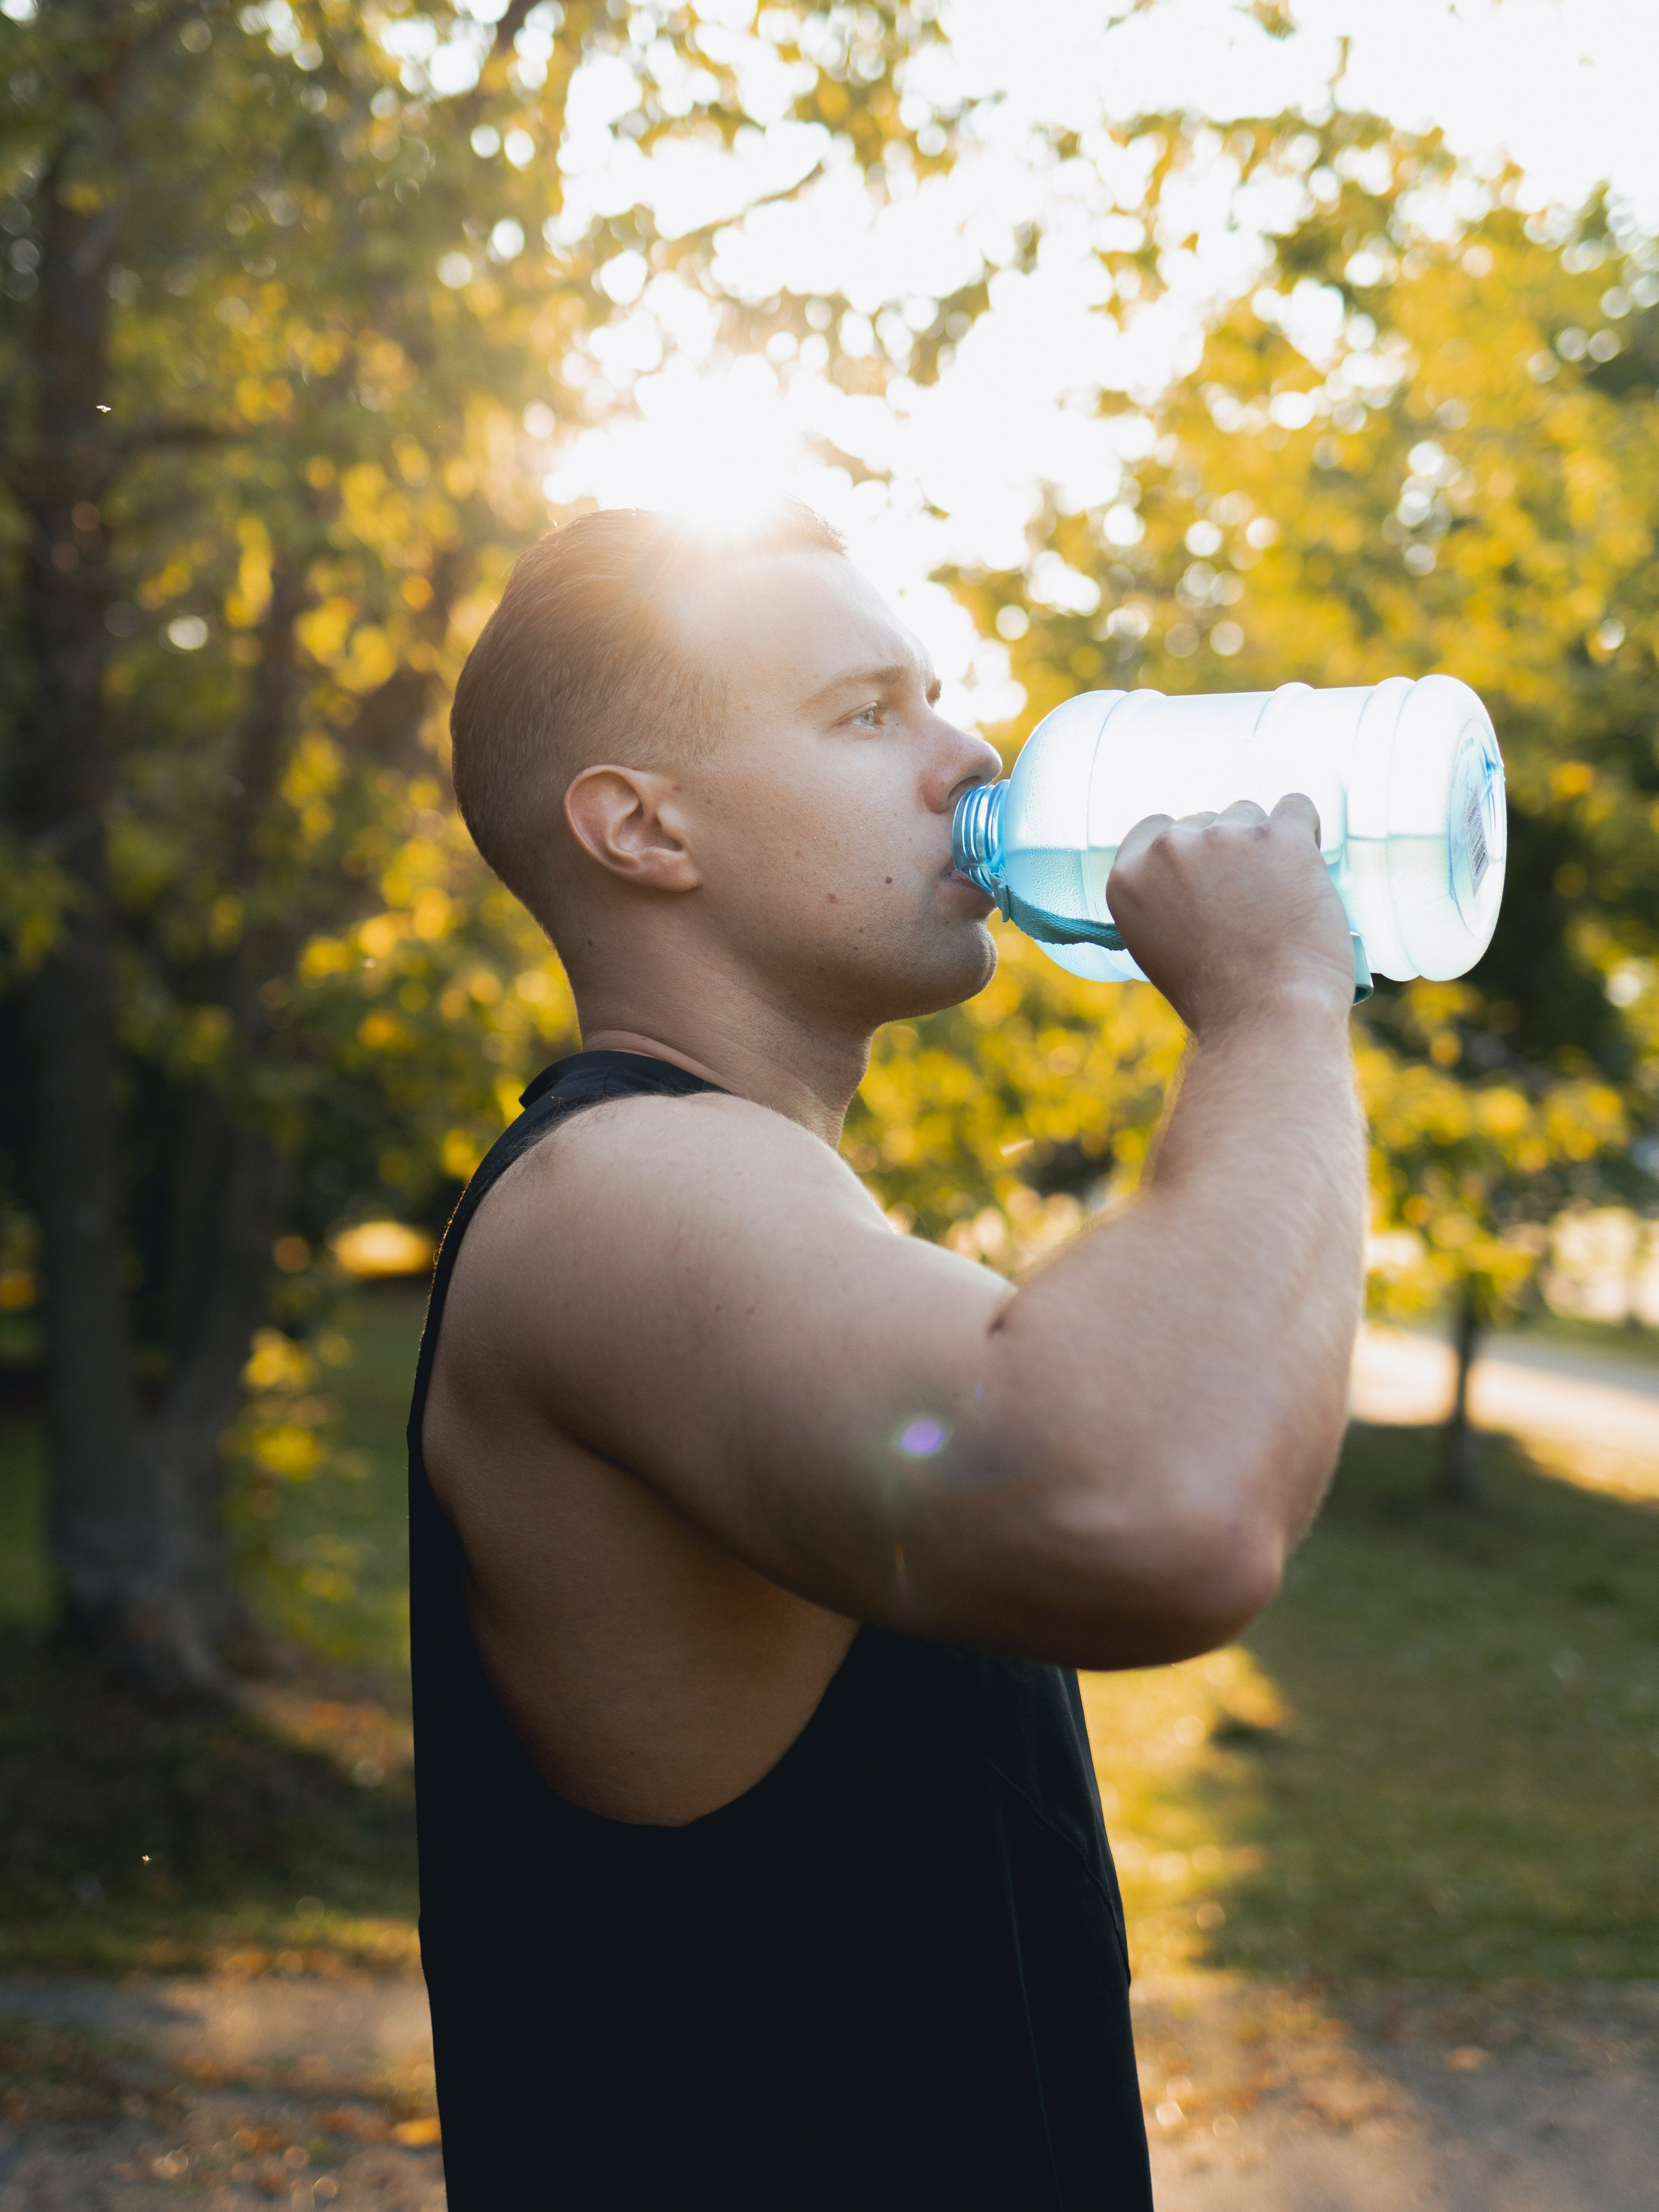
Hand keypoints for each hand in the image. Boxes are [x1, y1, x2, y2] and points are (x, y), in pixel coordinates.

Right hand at [1105, 793, 1354, 1036]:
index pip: (1155, 829)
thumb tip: (1195, 874)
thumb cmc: (1219, 999)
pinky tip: (1307, 866)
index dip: (1187, 850)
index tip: (1208, 876)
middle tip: (1249, 904)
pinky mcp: (1280, 837)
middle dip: (1228, 853)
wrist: (1265, 1017)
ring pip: (1250, 815)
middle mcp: (1169, 849)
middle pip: (1207, 821)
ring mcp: (1224, 838)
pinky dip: (1306, 831)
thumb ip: (1164, 899)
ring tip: (1280, 899)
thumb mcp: (1159, 947)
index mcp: (1128, 877)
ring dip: (1266, 847)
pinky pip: (1298, 807)